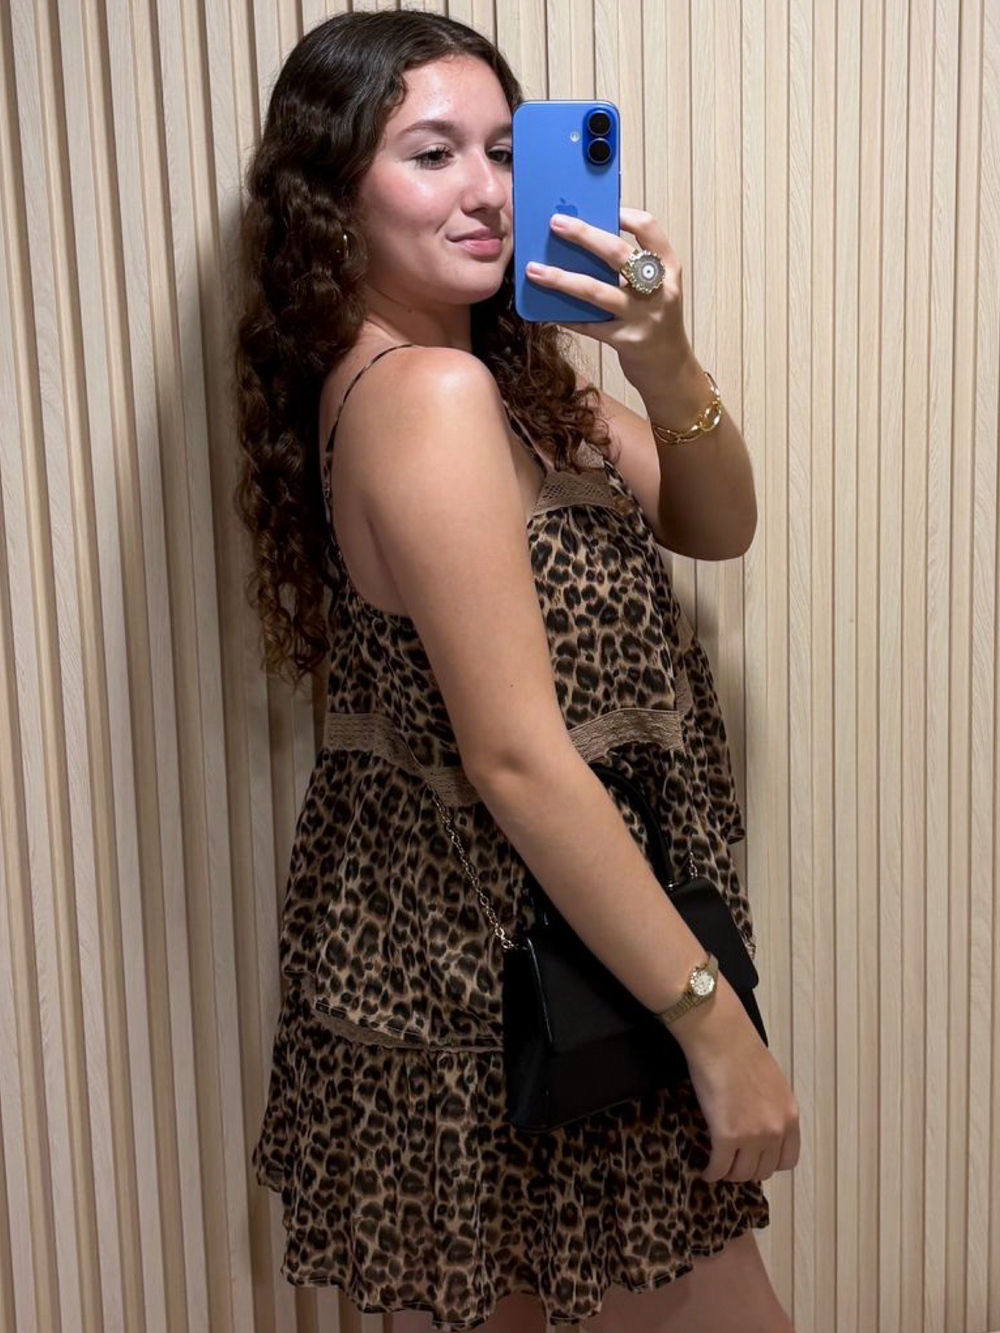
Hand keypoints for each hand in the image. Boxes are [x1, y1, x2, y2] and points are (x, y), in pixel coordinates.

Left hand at [524, 206, 691, 386]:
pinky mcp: (627, 341)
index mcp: (668, 269)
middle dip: (583, 235)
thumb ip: (631, 269)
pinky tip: (547, 312)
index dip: (624, 214)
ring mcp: (643, 316)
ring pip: (596, 291)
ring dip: (561, 279)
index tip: (600, 207)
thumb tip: (586, 244)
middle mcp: (658, 289)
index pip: (649, 229)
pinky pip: (590, 326)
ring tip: (534, 270)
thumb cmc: (656, 321)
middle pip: (618, 253)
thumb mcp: (655, 289)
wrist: (671, 369)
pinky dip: (567, 317)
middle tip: (556, 223)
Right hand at [673, 978, 800, 1183]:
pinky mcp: (726, 1137)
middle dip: (747, 1169)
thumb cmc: (741, 1049)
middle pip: (764, 1170)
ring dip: (729, 1172)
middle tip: (731, 1161)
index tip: (754, 1158)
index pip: (787, 1160)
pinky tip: (705, 1170)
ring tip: (717, 1165)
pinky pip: (719, 1168)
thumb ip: (770, 1107)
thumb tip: (757, 1120)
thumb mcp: (771, 1082)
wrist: (720, 1037)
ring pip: (742, 1174)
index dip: (768, 1163)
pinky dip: (711, 1172)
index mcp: (790, 1116)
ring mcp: (753, 1137)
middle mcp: (776, 1131)